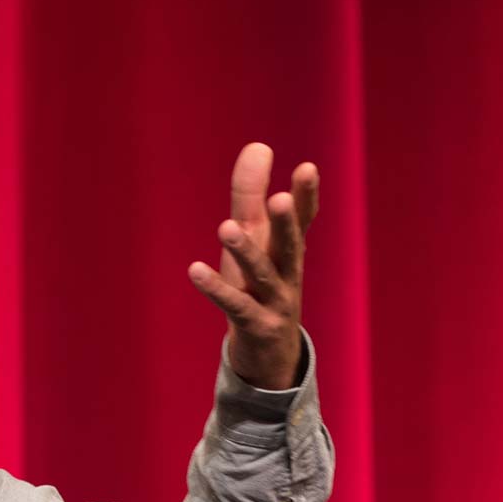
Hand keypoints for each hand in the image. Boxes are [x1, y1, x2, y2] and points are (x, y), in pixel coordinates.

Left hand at [187, 142, 319, 390]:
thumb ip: (253, 195)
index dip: (306, 196)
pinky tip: (195, 270)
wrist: (270, 356)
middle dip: (286, 222)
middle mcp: (287, 273)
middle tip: (280, 199)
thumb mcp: (256, 240)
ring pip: (262, 274)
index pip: (302, 219)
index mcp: (289, 249)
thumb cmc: (260, 288)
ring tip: (226, 227)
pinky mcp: (255, 325)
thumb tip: (258, 145)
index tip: (308, 169)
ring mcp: (275, 302)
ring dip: (246, 251)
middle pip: (289, 245)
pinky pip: (235, 305)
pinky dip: (216, 289)